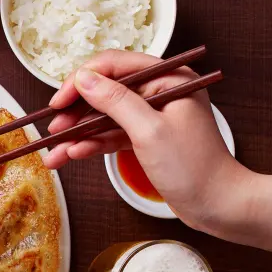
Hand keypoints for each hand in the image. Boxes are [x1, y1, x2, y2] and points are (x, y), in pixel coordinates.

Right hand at [42, 50, 249, 232]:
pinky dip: (91, 146)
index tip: (58, 102)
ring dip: (78, 134)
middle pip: (106, 92)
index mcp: (169, 78)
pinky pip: (111, 136)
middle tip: (53, 129)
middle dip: (76, 113)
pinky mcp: (146, 138)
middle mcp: (160, 91)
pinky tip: (71, 155)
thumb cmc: (193, 167)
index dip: (82, 81)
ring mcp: (152, 116)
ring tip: (54, 152)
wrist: (218, 205)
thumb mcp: (149, 130)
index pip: (115, 66)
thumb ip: (115, 101)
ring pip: (104, 117)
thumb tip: (84, 78)